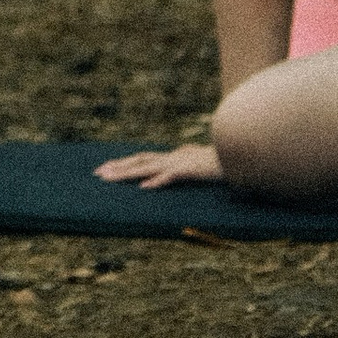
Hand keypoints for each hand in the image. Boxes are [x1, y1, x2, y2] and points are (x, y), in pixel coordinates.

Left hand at [94, 142, 223, 186]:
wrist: (240, 154)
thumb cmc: (223, 156)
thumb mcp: (203, 155)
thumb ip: (191, 152)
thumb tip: (184, 148)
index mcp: (173, 156)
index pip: (143, 158)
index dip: (124, 163)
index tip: (106, 168)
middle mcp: (172, 157)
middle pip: (139, 160)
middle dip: (118, 167)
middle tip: (97, 174)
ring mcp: (180, 162)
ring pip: (148, 167)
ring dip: (127, 173)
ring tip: (109, 178)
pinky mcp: (191, 170)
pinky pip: (171, 176)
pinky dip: (157, 181)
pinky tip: (144, 188)